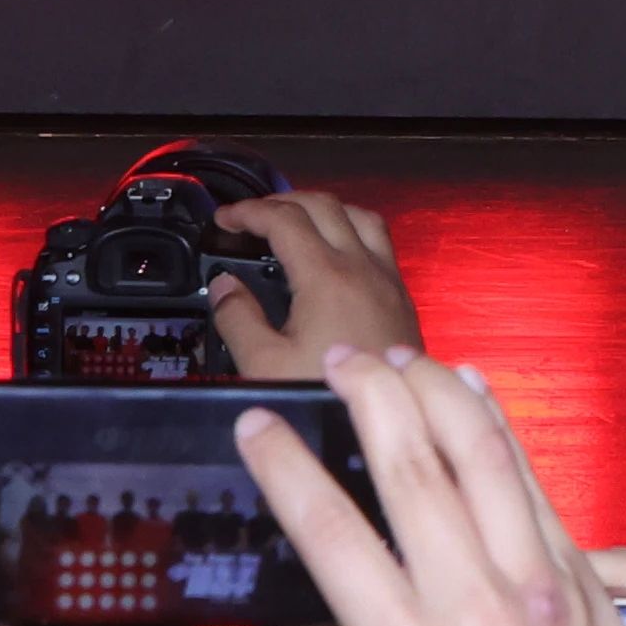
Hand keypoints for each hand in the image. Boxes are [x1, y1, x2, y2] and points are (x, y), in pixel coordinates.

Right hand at [211, 190, 429, 381]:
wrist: (390, 423)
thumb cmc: (325, 397)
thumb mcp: (265, 365)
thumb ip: (238, 319)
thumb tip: (225, 285)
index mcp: (326, 275)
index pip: (285, 219)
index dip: (249, 212)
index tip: (223, 219)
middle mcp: (362, 266)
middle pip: (323, 205)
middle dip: (282, 201)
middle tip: (251, 219)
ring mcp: (387, 278)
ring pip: (358, 215)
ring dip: (322, 210)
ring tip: (293, 224)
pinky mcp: (401, 296)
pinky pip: (379, 240)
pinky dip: (351, 229)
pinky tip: (336, 253)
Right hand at [241, 351, 625, 625]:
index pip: (333, 536)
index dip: (288, 469)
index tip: (258, 428)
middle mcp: (476, 603)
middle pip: (411, 470)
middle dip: (369, 400)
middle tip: (338, 362)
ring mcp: (536, 579)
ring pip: (480, 453)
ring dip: (435, 392)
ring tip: (398, 360)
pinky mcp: (579, 569)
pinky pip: (533, 476)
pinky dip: (497, 424)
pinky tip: (472, 389)